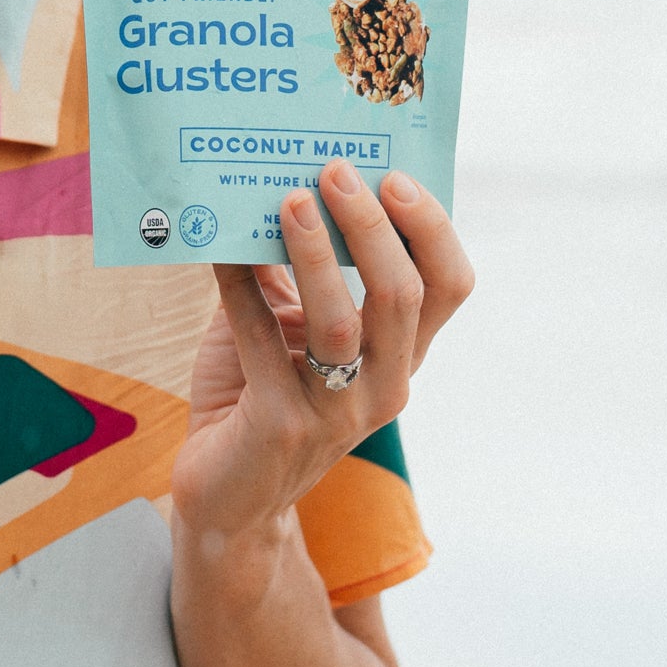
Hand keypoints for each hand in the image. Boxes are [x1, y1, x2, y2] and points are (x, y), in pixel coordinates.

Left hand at [170, 160, 472, 548]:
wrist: (226, 493)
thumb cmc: (258, 390)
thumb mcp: (290, 321)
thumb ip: (296, 267)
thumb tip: (281, 179)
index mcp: (398, 353)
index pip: (448, 287)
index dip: (431, 229)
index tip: (394, 175)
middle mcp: (383, 385)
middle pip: (402, 296)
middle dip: (371, 227)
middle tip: (335, 173)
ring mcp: (335, 412)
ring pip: (342, 325)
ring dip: (317, 256)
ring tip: (289, 201)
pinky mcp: (280, 426)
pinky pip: (262, 345)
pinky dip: (240, 289)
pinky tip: (219, 249)